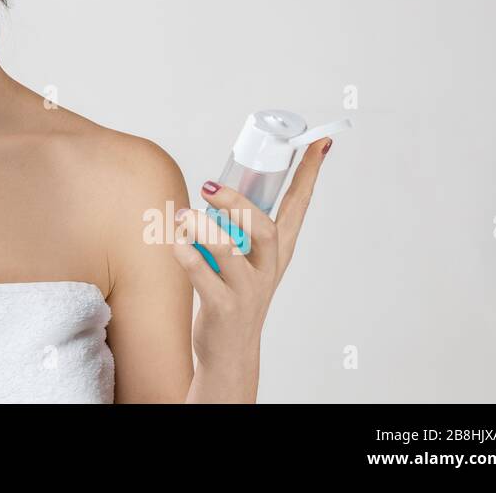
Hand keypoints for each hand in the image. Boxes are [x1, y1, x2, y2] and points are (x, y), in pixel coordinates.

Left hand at [171, 138, 333, 371]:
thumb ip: (240, 228)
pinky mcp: (222, 308)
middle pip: (267, 230)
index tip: (318, 143)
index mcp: (278, 252)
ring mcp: (246, 290)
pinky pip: (202, 275)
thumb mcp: (249, 260)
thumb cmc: (234, 294)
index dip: (309, 174)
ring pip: (230, 251)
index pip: (300, 206)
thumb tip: (218, 185)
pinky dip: (185, 253)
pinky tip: (176, 242)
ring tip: (182, 215)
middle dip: (239, 203)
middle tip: (209, 186)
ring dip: (202, 227)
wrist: (230, 352)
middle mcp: (267, 269)